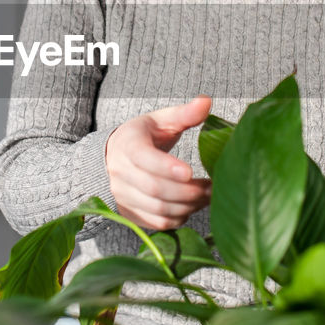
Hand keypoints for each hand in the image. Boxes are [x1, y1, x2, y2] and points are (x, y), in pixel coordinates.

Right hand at [105, 95, 212, 230]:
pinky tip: (192, 207)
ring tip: (207, 197)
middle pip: (154, 188)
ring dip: (187, 206)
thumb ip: (184, 114)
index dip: (166, 167)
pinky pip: (157, 223)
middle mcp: (120, 173)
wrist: (112, 158)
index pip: (143, 158)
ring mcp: (123, 196)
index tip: (190, 172)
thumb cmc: (144, 136)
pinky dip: (179, 219)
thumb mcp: (160, 120)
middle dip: (187, 191)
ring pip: (157, 209)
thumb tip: (207, 101)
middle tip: (212, 187)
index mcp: (128, 145)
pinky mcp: (130, 213)